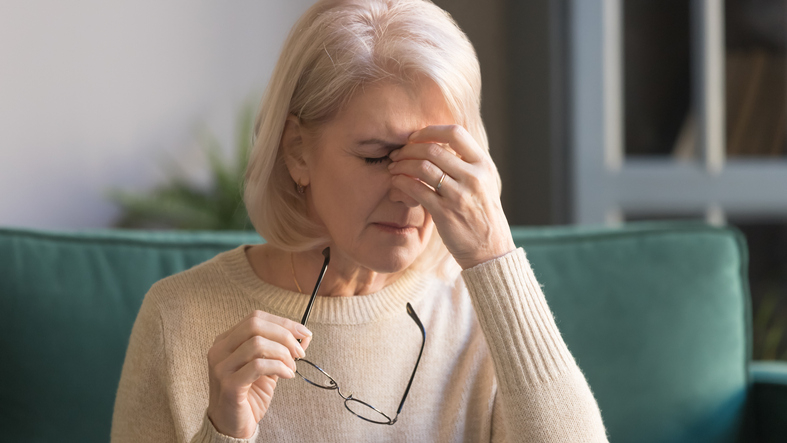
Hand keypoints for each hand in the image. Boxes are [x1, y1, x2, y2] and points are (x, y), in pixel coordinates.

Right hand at [206, 310, 312, 437]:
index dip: (283, 322)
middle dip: (284, 335)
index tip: (304, 333)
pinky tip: (287, 376)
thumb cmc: (249, 395)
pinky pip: (258, 365)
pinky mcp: (229, 385)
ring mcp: (222, 367)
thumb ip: (280, 350)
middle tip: (299, 351)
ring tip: (291, 367)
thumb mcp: (267, 367)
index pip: (256, 318)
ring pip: (257, 344)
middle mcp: (220, 350)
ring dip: (283, 354)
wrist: (232, 426)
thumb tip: (304, 336)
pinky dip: (279, 367)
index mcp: (227, 341)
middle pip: (255, 325)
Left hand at [388, 124, 515, 269]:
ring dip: (402, 165)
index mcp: (484, 165)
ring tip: (393, 168)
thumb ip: (467, 164)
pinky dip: (402, 183)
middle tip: (396, 154)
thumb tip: (438, 143)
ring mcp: (459, 195)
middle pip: (434, 149)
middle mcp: (474, 177)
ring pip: (423, 167)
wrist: (491, 250)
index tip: (415, 138)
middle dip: (409, 149)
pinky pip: (417, 190)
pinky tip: (396, 184)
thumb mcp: (485, 184)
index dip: (430, 131)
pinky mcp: (445, 213)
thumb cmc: (483, 215)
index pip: (455, 133)